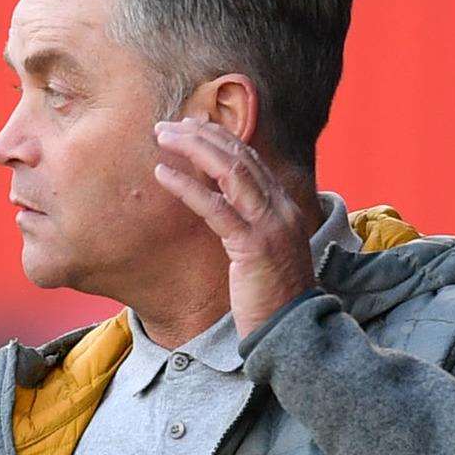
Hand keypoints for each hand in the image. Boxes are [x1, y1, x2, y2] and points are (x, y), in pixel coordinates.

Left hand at [152, 117, 316, 338]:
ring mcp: (270, 225)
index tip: (188, 126)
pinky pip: (216, 208)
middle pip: (239, 157)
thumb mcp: (261, 252)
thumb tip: (218, 208)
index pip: (249, 159)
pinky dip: (187, 186)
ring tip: (162, 137)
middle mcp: (280, 208)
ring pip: (230, 171)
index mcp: (283, 207)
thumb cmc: (271, 297)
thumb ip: (246, 225)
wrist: (292, 330)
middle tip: (167, 125)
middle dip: (201, 134)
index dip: (218, 138)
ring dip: (193, 148)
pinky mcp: (254, 246)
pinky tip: (163, 173)